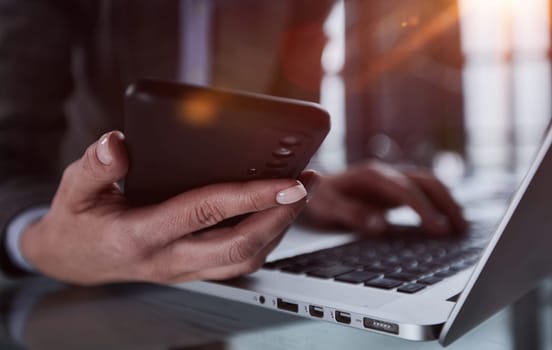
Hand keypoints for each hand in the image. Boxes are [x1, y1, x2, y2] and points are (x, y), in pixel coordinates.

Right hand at [21, 131, 317, 284]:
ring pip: (244, 260)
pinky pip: (237, 262)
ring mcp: (183, 269)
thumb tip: (119, 143)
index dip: (250, 195)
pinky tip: (275, 215)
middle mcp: (168, 258)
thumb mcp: (74, 189)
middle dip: (280, 216)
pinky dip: (264, 240)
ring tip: (300, 196)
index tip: (288, 180)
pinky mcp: (192, 270)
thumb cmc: (78, 222)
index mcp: (141, 235)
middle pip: (239, 245)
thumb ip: (95, 166)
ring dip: (278, 230)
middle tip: (306, 185)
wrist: (72, 261)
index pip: (205, 212)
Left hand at [302, 161, 466, 235]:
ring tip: (463, 227)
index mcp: (371, 176)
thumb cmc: (317, 198)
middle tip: (462, 228)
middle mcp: (385, 174)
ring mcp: (391, 181)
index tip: (439, 229)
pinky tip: (447, 222)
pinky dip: (438, 205)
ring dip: (448, 202)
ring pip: (429, 185)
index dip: (424, 209)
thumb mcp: (327, 207)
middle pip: (426, 182)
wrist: (311, 189)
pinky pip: (422, 193)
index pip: (406, 191)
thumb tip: (380, 225)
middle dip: (446, 203)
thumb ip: (352, 214)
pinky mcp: (393, 190)